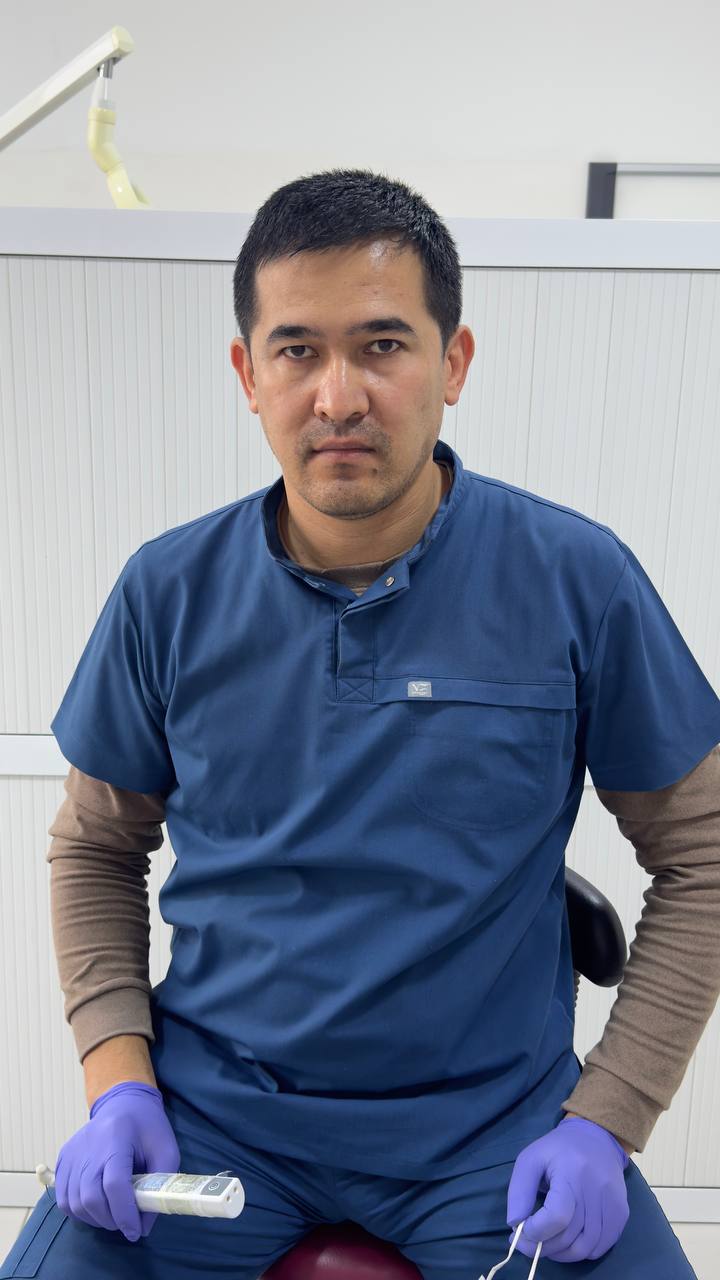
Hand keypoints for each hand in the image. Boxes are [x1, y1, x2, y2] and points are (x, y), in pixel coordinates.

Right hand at [54, 1081, 180, 1242]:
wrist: (123, 1102)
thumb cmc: (147, 1126)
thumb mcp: (166, 1151)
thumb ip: (159, 1187)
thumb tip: (143, 1226)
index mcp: (117, 1139)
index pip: (114, 1184)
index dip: (124, 1214)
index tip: (135, 1231)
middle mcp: (88, 1146)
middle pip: (90, 1197)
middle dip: (109, 1220)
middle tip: (125, 1223)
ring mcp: (72, 1153)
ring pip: (73, 1202)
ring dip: (94, 1218)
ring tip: (112, 1215)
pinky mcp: (63, 1159)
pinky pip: (63, 1197)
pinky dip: (78, 1210)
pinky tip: (96, 1206)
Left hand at [506, 1116, 629, 1262]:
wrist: (597, 1138)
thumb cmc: (559, 1149)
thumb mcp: (531, 1159)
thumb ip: (520, 1190)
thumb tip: (515, 1223)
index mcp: (572, 1172)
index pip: (557, 1216)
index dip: (536, 1232)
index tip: (519, 1232)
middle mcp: (596, 1190)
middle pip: (569, 1236)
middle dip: (542, 1247)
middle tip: (525, 1245)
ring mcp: (612, 1204)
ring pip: (585, 1248)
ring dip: (561, 1255)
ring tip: (545, 1246)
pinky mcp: (621, 1214)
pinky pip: (602, 1247)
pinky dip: (582, 1252)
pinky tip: (567, 1243)